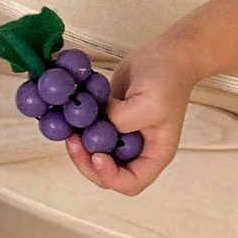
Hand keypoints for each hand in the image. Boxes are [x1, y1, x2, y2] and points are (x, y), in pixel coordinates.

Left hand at [66, 42, 193, 197]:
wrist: (164, 55)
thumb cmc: (167, 80)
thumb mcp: (149, 103)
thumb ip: (123, 120)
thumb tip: (99, 124)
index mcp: (154, 154)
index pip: (132, 182)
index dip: (111, 177)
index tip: (98, 156)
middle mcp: (136, 150)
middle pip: (107, 173)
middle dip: (87, 161)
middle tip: (74, 141)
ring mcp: (121, 136)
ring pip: (94, 155)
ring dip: (80, 147)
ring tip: (70, 129)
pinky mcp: (109, 120)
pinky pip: (90, 134)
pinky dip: (79, 129)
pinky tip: (71, 117)